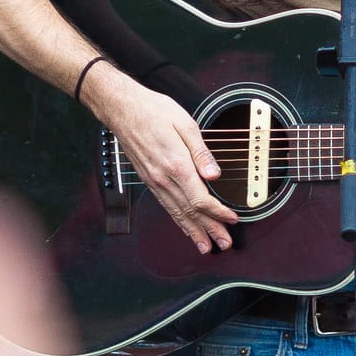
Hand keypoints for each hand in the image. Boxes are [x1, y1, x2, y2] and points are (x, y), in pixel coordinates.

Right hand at [92, 64, 236, 253]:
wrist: (122, 109)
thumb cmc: (154, 111)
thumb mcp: (185, 124)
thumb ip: (202, 153)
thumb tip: (215, 175)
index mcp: (177, 165)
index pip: (201, 199)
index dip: (218, 212)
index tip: (232, 219)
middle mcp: (164, 178)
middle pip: (190, 211)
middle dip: (209, 229)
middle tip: (224, 243)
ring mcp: (154, 181)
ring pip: (177, 213)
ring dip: (193, 231)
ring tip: (206, 246)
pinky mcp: (148, 180)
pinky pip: (165, 206)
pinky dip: (177, 220)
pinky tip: (185, 227)